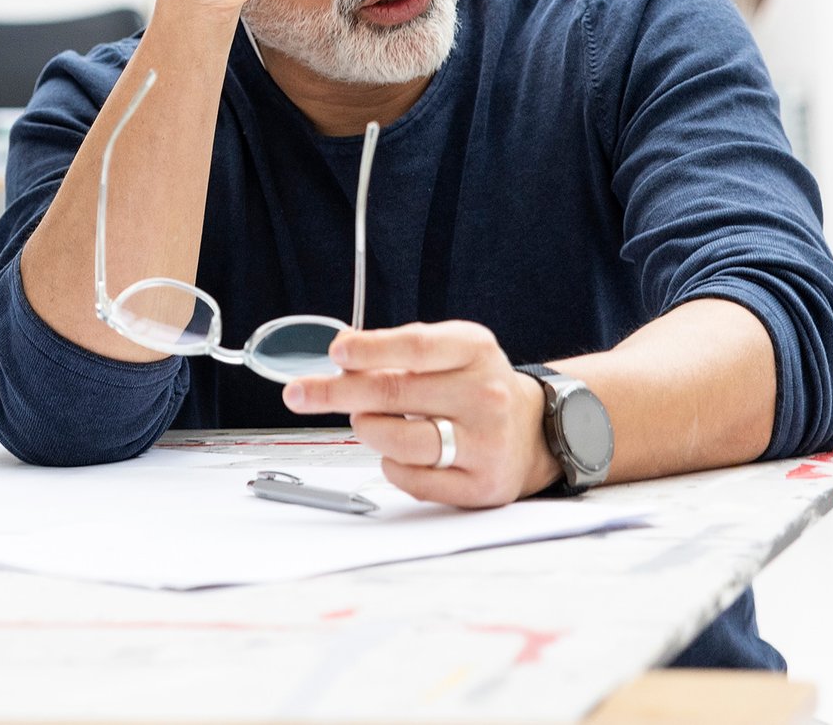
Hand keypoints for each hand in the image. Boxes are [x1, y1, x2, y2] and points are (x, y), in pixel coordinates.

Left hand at [281, 321, 562, 507]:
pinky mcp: (482, 486)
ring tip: (366, 421)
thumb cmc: (473, 384)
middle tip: (298, 394)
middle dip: (336, 393)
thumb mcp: (448, 350)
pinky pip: (413, 479)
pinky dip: (392, 465)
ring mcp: (487, 443)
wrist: (534, 431)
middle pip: (396, 394)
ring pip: (400, 441)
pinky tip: (399, 452)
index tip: (336, 353)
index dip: (371, 349)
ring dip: (368, 429)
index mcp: (474, 350)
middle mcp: (485, 395)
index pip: (417, 347)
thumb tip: (342, 352)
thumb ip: (397, 348)